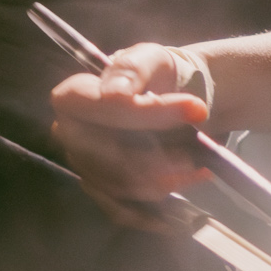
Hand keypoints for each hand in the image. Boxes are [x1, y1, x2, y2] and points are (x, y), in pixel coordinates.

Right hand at [49, 43, 211, 230]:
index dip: (147, 114)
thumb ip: (132, 69)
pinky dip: (155, 212)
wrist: (175, 100)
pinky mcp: (105, 192)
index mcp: (72, 99)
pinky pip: (124, 211)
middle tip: (198, 153)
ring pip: (121, 185)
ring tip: (199, 167)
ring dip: (164, 181)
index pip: (102, 110)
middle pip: (108, 157)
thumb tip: (114, 93)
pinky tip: (181, 206)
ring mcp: (86, 167)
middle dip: (158, 157)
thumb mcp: (149, 58)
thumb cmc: (156, 75)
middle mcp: (71, 137)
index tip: (196, 109)